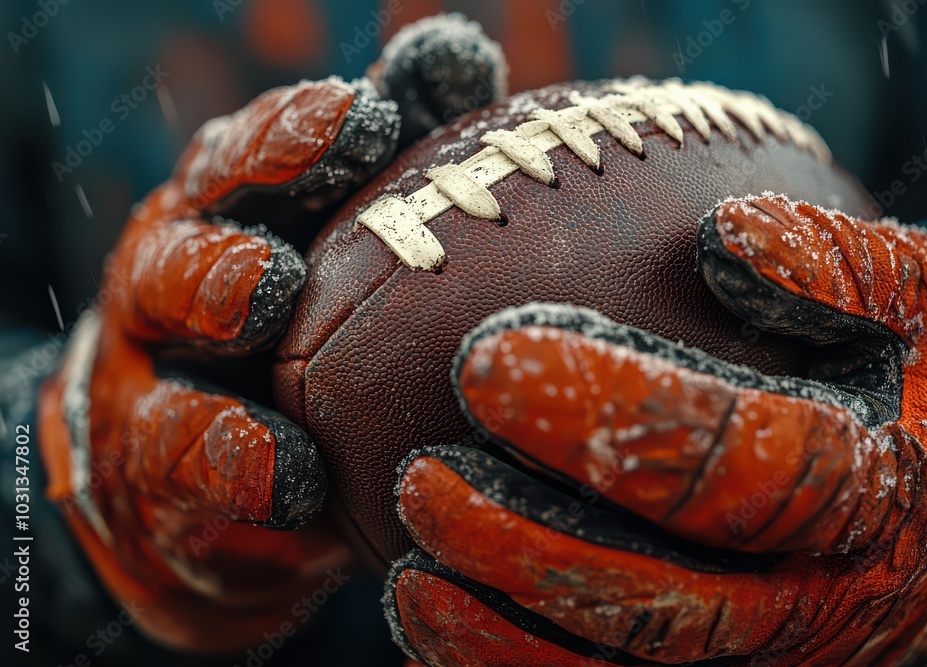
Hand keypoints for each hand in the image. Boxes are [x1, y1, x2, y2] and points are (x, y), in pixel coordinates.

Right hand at [37, 13, 506, 652]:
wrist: (191, 457)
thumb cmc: (283, 326)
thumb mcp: (332, 237)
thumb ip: (392, 159)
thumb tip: (457, 57)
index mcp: (228, 219)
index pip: (250, 164)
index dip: (299, 138)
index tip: (368, 118)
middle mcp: (174, 283)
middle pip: (186, 249)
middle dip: (229, 245)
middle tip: (284, 255)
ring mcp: (153, 375)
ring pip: (166, 348)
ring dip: (210, 327)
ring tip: (260, 316)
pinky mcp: (155, 468)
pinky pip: (186, 467)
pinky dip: (235, 465)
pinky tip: (290, 475)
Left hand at [384, 195, 926, 665]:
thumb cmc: (921, 383)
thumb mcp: (918, 302)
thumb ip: (840, 266)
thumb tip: (726, 234)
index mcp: (865, 490)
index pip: (734, 461)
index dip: (615, 414)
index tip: (486, 361)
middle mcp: (813, 594)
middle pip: (667, 596)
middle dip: (530, 547)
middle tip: (421, 482)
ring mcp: (766, 649)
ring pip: (630, 664)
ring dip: (509, 627)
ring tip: (407, 570)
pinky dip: (515, 664)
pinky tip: (433, 615)